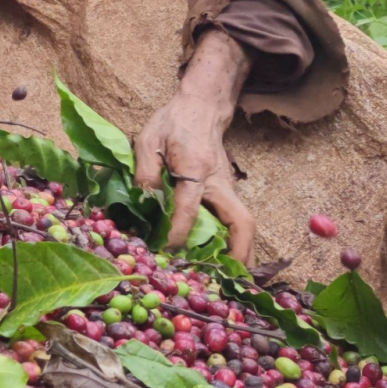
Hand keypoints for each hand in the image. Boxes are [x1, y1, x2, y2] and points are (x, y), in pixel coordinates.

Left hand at [135, 29, 254, 264]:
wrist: (200, 107)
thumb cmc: (172, 123)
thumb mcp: (148, 141)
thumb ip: (144, 173)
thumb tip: (143, 206)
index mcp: (196, 169)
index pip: (190, 207)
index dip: (178, 232)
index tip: (166, 250)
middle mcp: (220, 182)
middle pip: (241, 222)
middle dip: (238, 252)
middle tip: (228, 280)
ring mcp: (228, 188)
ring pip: (243, 224)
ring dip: (241, 252)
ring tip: (230, 279)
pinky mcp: (227, 191)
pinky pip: (236, 221)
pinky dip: (235, 242)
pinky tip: (222, 259)